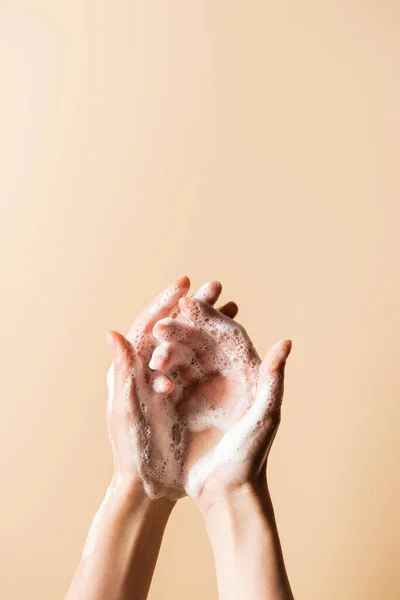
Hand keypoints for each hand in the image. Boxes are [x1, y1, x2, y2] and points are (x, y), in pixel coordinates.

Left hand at [105, 277, 238, 500]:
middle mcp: (149, 371)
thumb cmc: (132, 452)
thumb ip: (122, 374)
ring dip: (210, 324)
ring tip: (231, 305)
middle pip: (173, 329)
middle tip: (215, 285)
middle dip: (194, 306)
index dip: (164, 303)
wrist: (149, 486)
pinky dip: (217, 350)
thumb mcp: (125, 413)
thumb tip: (111, 333)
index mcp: (131, 371)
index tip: (184, 284)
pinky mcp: (184, 396)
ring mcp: (168, 382)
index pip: (147, 327)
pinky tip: (234, 342)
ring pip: (191, 344)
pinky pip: (202, 366)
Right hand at [149, 295, 291, 507]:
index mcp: (246, 375)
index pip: (228, 335)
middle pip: (202, 343)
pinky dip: (162, 377)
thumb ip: (273, 380)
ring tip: (155, 357)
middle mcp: (225, 378)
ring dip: (168, 354)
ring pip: (183, 361)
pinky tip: (153, 377)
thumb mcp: (265, 418)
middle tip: (161, 326)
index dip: (209, 317)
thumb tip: (286, 342)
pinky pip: (171, 383)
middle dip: (181, 331)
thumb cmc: (251, 457)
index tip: (187, 302)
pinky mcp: (185, 406)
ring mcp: (203, 391)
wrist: (227, 494)